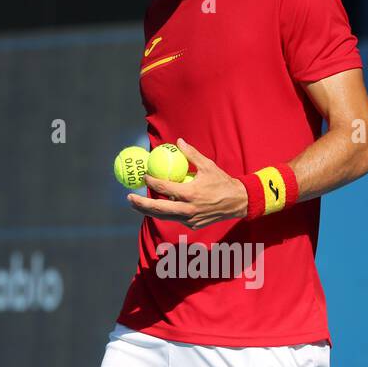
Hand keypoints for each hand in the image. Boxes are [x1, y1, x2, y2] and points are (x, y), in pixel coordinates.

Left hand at [127, 138, 248, 228]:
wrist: (238, 202)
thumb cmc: (222, 182)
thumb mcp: (208, 166)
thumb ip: (191, 154)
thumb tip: (178, 141)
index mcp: (191, 193)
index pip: (165, 188)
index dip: (152, 181)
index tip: (144, 176)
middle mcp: (188, 209)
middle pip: (158, 209)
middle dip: (141, 203)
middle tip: (129, 197)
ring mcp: (190, 219)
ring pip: (164, 216)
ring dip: (148, 210)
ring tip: (136, 204)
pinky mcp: (193, 225)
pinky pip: (175, 218)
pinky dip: (165, 212)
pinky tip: (155, 207)